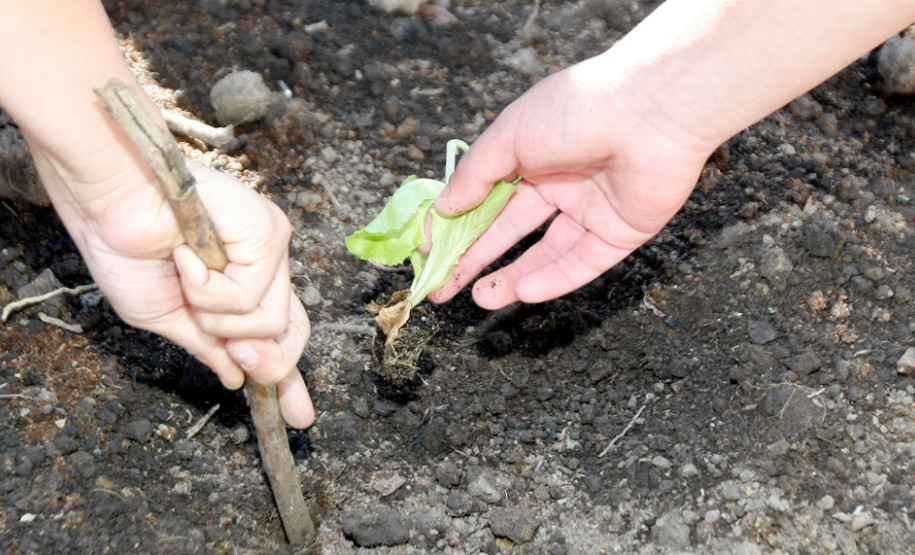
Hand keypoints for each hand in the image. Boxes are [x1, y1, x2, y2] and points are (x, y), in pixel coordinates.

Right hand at [41, 155, 313, 428]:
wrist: (108, 203)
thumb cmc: (127, 248)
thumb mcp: (165, 316)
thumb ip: (205, 344)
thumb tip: (234, 377)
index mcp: (241, 286)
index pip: (279, 337)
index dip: (289, 380)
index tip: (298, 417)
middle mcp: (263, 267)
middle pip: (291, 334)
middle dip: (261, 358)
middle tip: (223, 340)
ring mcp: (269, 248)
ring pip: (268, 320)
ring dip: (213, 313)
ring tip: (184, 272)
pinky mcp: (268, 230)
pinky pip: (251, 294)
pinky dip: (209, 287)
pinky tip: (188, 255)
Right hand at [427, 55, 714, 309]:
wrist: (650, 109)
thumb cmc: (573, 111)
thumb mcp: (509, 138)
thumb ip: (473, 178)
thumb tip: (441, 211)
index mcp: (532, 155)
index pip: (488, 199)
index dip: (459, 227)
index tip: (430, 253)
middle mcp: (561, 184)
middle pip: (512, 232)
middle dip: (477, 262)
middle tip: (443, 291)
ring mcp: (593, 210)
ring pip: (547, 254)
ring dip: (512, 278)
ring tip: (478, 299)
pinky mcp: (622, 232)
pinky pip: (584, 262)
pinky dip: (554, 279)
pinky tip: (524, 292)